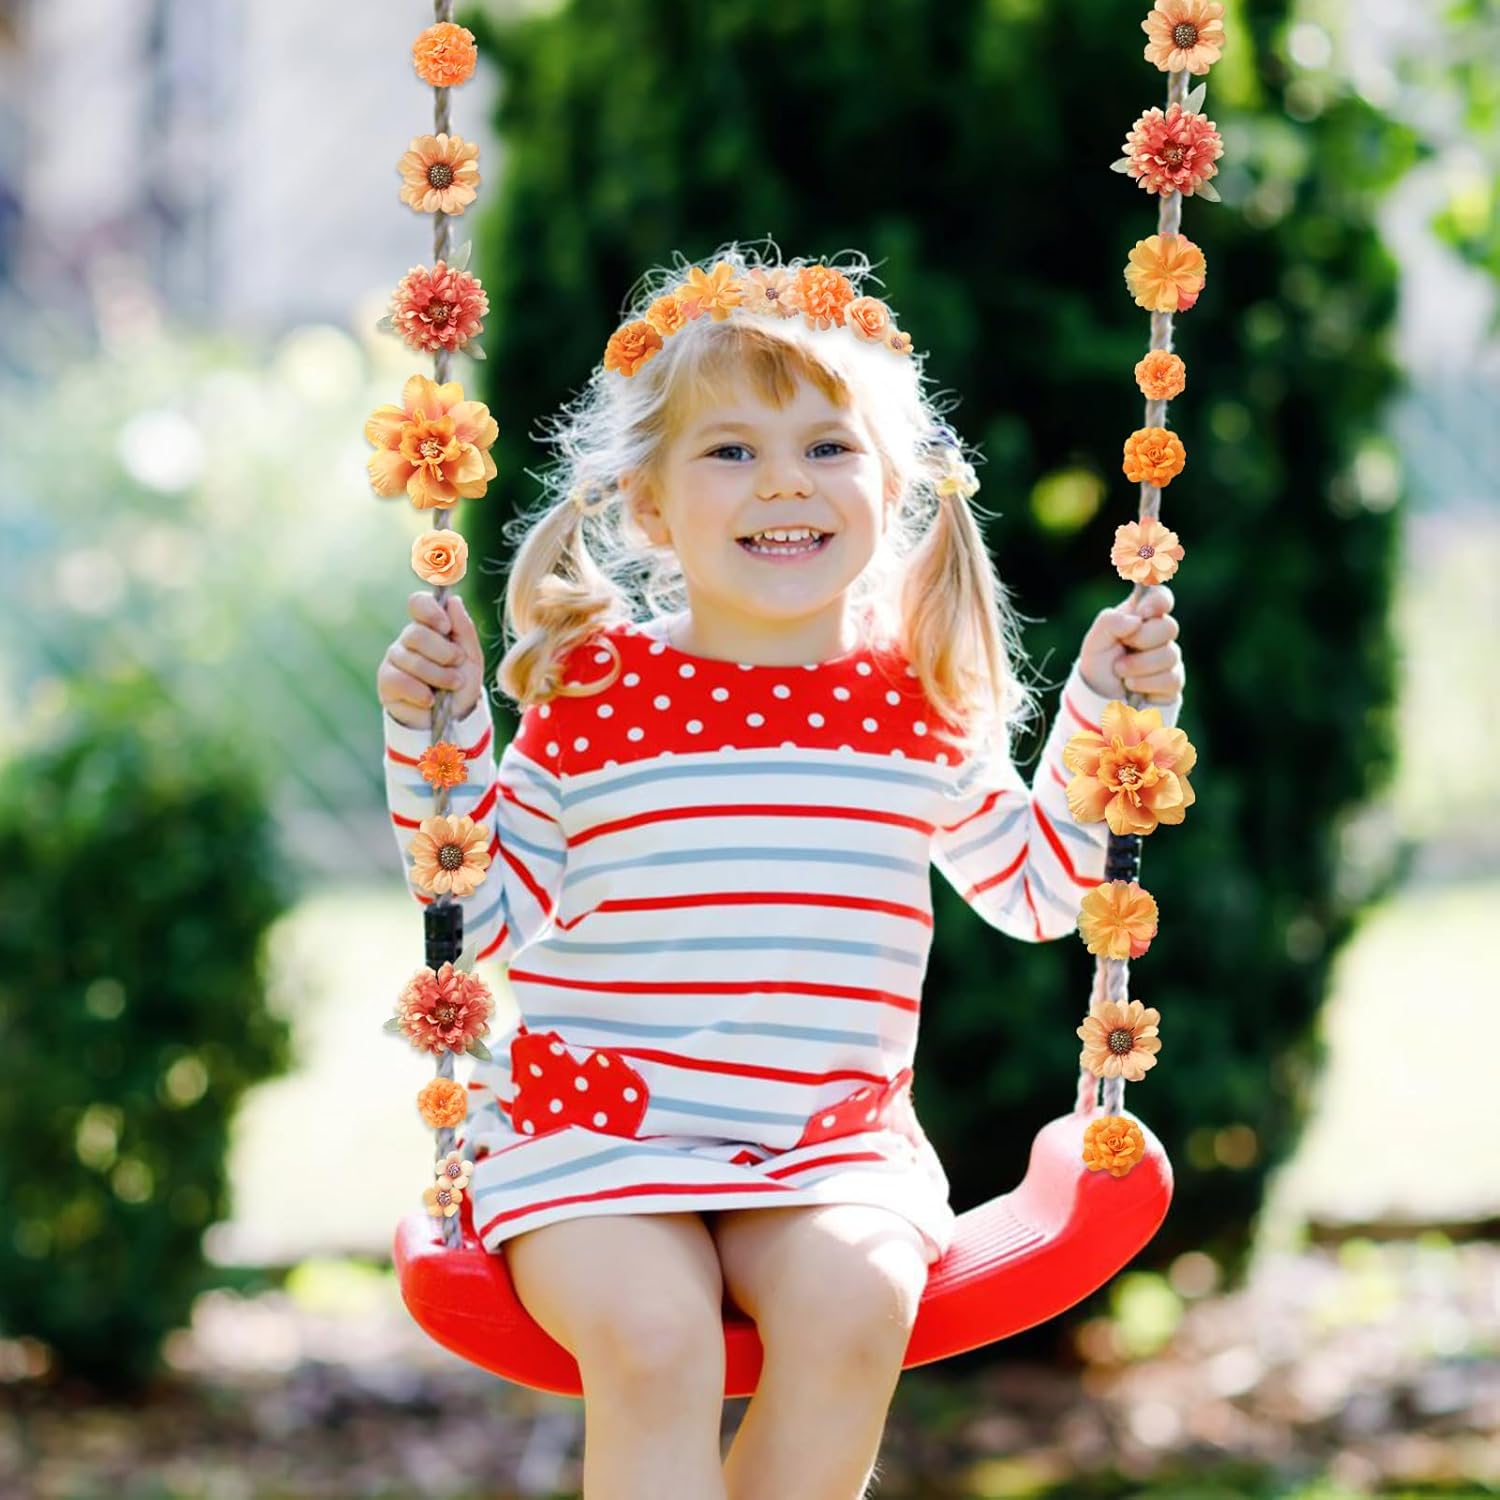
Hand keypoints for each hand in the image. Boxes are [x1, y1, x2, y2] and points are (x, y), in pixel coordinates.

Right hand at [376, 591, 484, 729]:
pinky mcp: (386, 682)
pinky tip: (430, 700)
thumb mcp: (471, 657)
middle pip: (417, 634)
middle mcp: (408, 640)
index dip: (430, 611)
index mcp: (429, 627)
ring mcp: (395, 660)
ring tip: (451, 686)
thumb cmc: (461, 684)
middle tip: (457, 664)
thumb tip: (454, 601)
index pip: (418, 604)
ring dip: (439, 676)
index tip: (445, 627)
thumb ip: (464, 629)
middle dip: (443, 652)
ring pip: (412, 660)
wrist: (453, 718)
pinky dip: (421, 693)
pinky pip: (400, 681)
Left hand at [1077, 584, 1183, 704]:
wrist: (1100, 700)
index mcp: (1140, 617)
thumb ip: (1110, 622)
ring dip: (1139, 665)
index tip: (1143, 613)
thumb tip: (1137, 620)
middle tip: (1123, 648)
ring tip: (1121, 671)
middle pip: (1169, 627)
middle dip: (1142, 640)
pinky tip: (1133, 685)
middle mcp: (1158, 634)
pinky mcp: (1173, 681)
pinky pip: (1171, 678)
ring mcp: (1168, 657)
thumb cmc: (1099, 665)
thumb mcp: (1095, 640)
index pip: (1161, 598)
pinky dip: (1146, 683)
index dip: (1158, 601)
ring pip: (1170, 655)